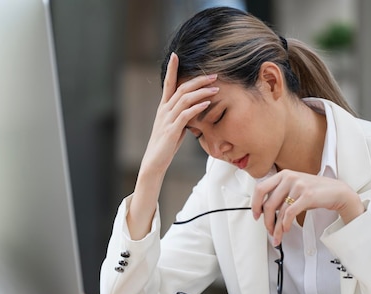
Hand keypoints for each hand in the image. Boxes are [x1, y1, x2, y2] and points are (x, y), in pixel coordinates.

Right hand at [139, 53, 218, 176]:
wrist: (154, 161)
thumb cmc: (166, 145)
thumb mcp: (174, 127)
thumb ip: (182, 116)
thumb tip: (195, 109)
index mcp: (163, 108)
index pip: (168, 84)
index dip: (171, 69)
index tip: (175, 55)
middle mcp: (164, 110)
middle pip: (181, 88)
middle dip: (198, 80)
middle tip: (214, 75)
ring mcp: (167, 119)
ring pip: (184, 99)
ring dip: (201, 92)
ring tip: (215, 89)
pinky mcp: (172, 130)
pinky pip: (185, 115)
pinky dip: (197, 107)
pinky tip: (207, 104)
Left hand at [250, 170, 363, 245]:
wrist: (337, 191)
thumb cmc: (315, 191)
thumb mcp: (294, 188)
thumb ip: (280, 195)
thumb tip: (265, 210)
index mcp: (283, 174)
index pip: (260, 188)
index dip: (255, 204)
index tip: (256, 215)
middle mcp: (289, 177)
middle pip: (268, 203)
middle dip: (266, 220)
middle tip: (268, 230)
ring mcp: (298, 185)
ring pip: (279, 211)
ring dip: (277, 227)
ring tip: (278, 235)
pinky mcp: (307, 195)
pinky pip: (290, 213)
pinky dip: (285, 224)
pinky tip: (286, 229)